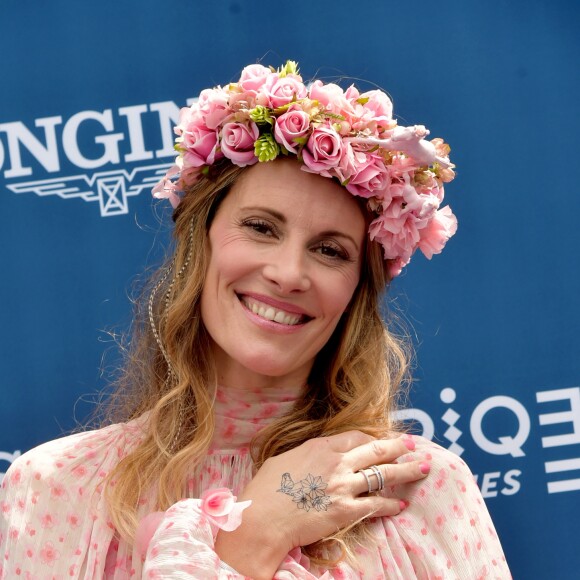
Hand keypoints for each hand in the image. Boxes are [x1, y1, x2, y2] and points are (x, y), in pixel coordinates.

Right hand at [214, 431, 428, 578]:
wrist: (261, 519)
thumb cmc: (265, 489)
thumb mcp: (284, 459)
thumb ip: (306, 454)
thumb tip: (315, 456)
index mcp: (321, 447)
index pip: (355, 437)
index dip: (372, 437)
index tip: (382, 438)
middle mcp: (337, 463)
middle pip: (375, 451)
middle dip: (398, 446)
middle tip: (412, 444)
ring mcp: (343, 487)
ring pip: (383, 475)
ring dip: (406, 471)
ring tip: (423, 468)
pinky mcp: (346, 511)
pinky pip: (376, 505)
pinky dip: (391, 504)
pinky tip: (402, 504)